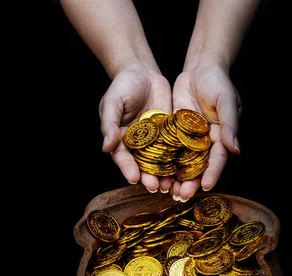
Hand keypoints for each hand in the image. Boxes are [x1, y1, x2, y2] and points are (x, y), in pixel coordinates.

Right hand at [99, 63, 172, 192]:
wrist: (142, 72)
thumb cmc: (122, 86)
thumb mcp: (113, 102)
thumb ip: (110, 124)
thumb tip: (106, 147)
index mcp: (120, 139)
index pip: (123, 158)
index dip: (127, 168)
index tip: (133, 178)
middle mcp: (137, 144)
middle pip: (142, 164)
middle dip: (148, 176)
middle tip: (154, 186)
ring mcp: (155, 140)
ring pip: (159, 161)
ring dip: (164, 174)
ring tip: (169, 186)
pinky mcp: (170, 134)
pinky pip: (174, 148)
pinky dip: (179, 160)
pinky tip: (185, 170)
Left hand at [171, 64, 241, 201]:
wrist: (199, 68)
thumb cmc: (218, 82)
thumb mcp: (226, 100)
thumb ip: (230, 124)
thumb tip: (235, 149)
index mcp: (222, 137)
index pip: (218, 159)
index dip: (212, 173)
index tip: (206, 186)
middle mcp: (206, 142)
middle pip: (199, 166)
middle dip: (191, 182)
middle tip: (182, 195)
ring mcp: (189, 139)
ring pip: (182, 162)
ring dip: (175, 177)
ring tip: (167, 191)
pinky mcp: (175, 133)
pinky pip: (168, 150)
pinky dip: (162, 162)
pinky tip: (154, 173)